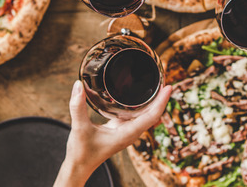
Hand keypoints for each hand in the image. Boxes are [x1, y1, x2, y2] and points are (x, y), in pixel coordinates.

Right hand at [54, 80, 172, 186]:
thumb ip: (77, 106)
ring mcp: (126, 131)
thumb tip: (78, 85)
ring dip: (152, 101)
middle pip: (152, 114)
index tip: (169, 88)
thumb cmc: (81, 152)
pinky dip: (139, 104)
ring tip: (156, 84)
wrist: (79, 166)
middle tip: (165, 80)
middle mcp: (130, 133)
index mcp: (127, 134)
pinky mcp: (119, 129)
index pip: (151, 116)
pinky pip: (135, 115)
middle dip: (160, 98)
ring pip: (145, 115)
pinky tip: (137, 94)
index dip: (162, 102)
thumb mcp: (79, 127)